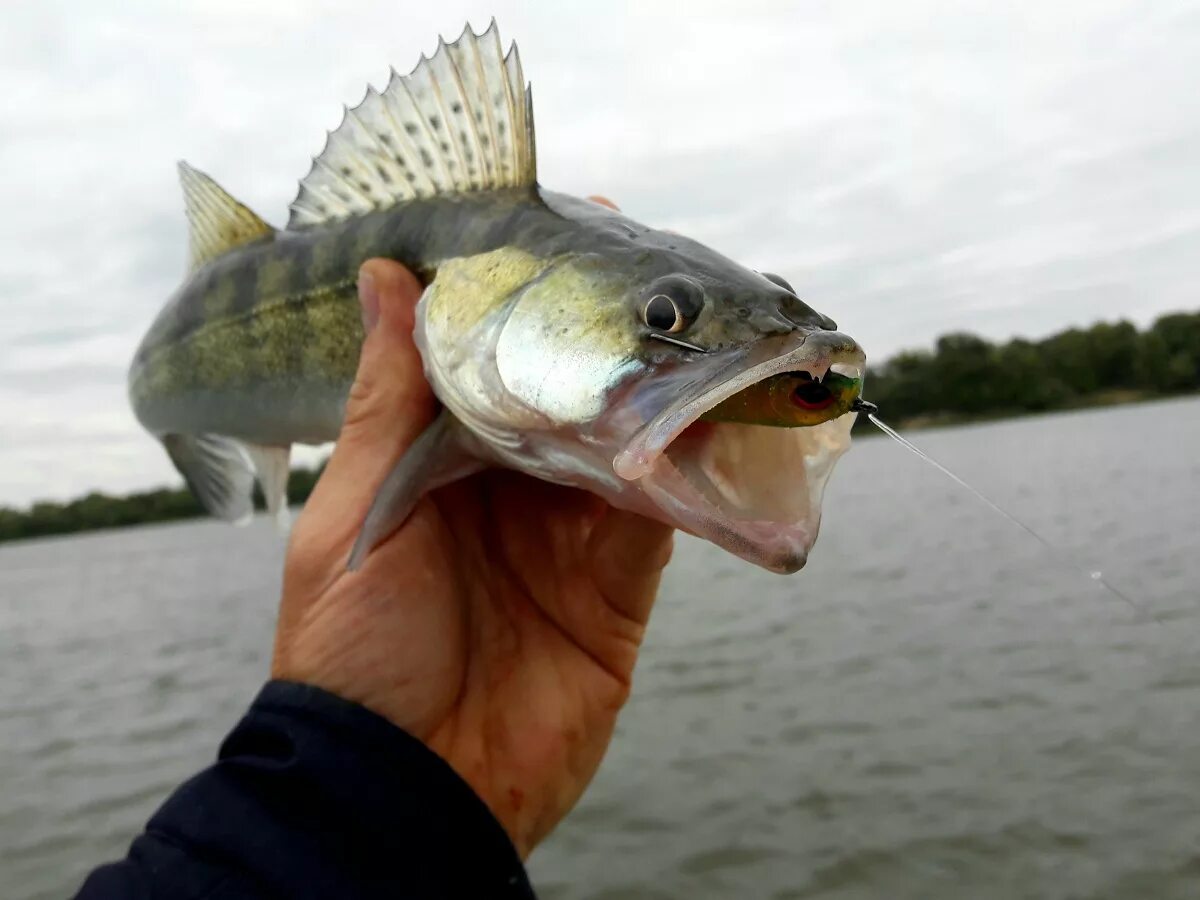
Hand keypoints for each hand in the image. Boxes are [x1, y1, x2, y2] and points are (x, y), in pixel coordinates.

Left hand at [272, 247, 673, 856]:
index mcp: (433, 467)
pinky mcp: (617, 593)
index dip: (519, 305)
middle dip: (604, 342)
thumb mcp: (355, 517)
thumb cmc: (352, 657)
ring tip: (698, 329)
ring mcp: (567, 542)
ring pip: (625, 450)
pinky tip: (710, 424)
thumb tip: (386, 278)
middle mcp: (507, 495)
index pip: (486, 368)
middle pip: (567, 400)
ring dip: (658, 400)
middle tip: (649, 270)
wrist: (407, 790)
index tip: (555, 228)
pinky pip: (661, 521)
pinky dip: (686, 477)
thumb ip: (385, 405)